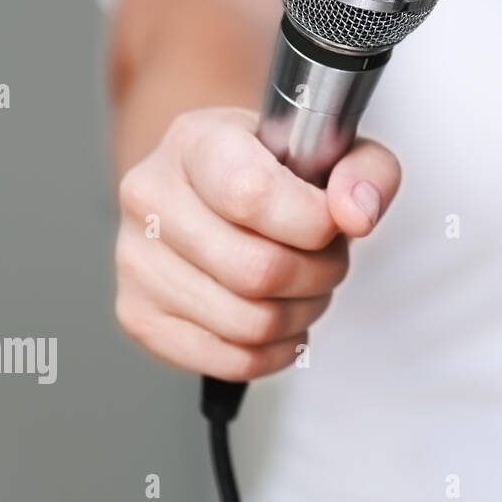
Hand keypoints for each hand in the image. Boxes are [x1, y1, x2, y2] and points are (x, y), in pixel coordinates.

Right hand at [114, 107, 398, 380]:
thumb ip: (366, 170)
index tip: (332, 222)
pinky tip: (280, 317)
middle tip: (325, 256)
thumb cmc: (275, 168)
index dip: (312, 222)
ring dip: (300, 313)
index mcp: (195, 141)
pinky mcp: (139, 316)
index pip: (252, 195)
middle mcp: (150, 196)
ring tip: (303, 283)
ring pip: (249, 323)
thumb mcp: (333, 148)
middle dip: (319, 273)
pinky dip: (275, 351)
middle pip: (258, 271)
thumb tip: (355, 215)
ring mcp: (135, 260)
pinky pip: (229, 360)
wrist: (217, 186)